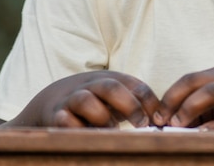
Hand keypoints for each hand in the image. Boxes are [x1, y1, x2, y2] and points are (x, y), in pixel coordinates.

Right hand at [9, 70, 160, 127]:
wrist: (52, 99)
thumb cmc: (96, 103)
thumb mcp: (117, 99)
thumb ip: (137, 105)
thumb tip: (161, 121)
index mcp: (112, 79)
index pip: (136, 85)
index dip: (149, 102)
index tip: (158, 121)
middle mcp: (92, 85)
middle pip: (112, 87)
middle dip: (129, 106)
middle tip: (142, 125)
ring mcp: (72, 99)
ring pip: (86, 101)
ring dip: (101, 118)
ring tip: (109, 130)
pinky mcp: (56, 115)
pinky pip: (63, 120)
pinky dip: (75, 128)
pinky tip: (85, 134)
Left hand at [154, 68, 213, 129]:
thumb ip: (212, 106)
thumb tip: (180, 126)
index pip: (190, 79)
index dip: (170, 95)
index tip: (155, 114)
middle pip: (197, 80)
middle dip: (174, 98)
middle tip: (160, 119)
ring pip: (213, 91)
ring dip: (191, 106)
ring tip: (177, 124)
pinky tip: (207, 136)